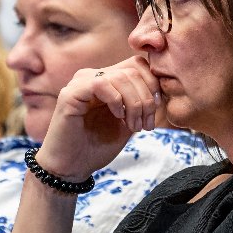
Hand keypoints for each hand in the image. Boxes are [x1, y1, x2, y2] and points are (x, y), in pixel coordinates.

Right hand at [37, 57, 160, 181]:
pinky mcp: (70, 94)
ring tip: (133, 125)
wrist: (72, 167)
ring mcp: (81, 83)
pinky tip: (118, 116)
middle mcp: (93, 76)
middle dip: (146, 98)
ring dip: (134, 103)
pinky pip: (100, 84)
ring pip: (120, 76)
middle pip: (133, 70)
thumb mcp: (129, 122)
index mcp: (107, 80)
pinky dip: (116, 100)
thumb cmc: (97, 146)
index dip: (153, 85)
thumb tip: (162, 91)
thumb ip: (142, 103)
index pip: (138, 65)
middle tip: (145, 124)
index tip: (155, 111)